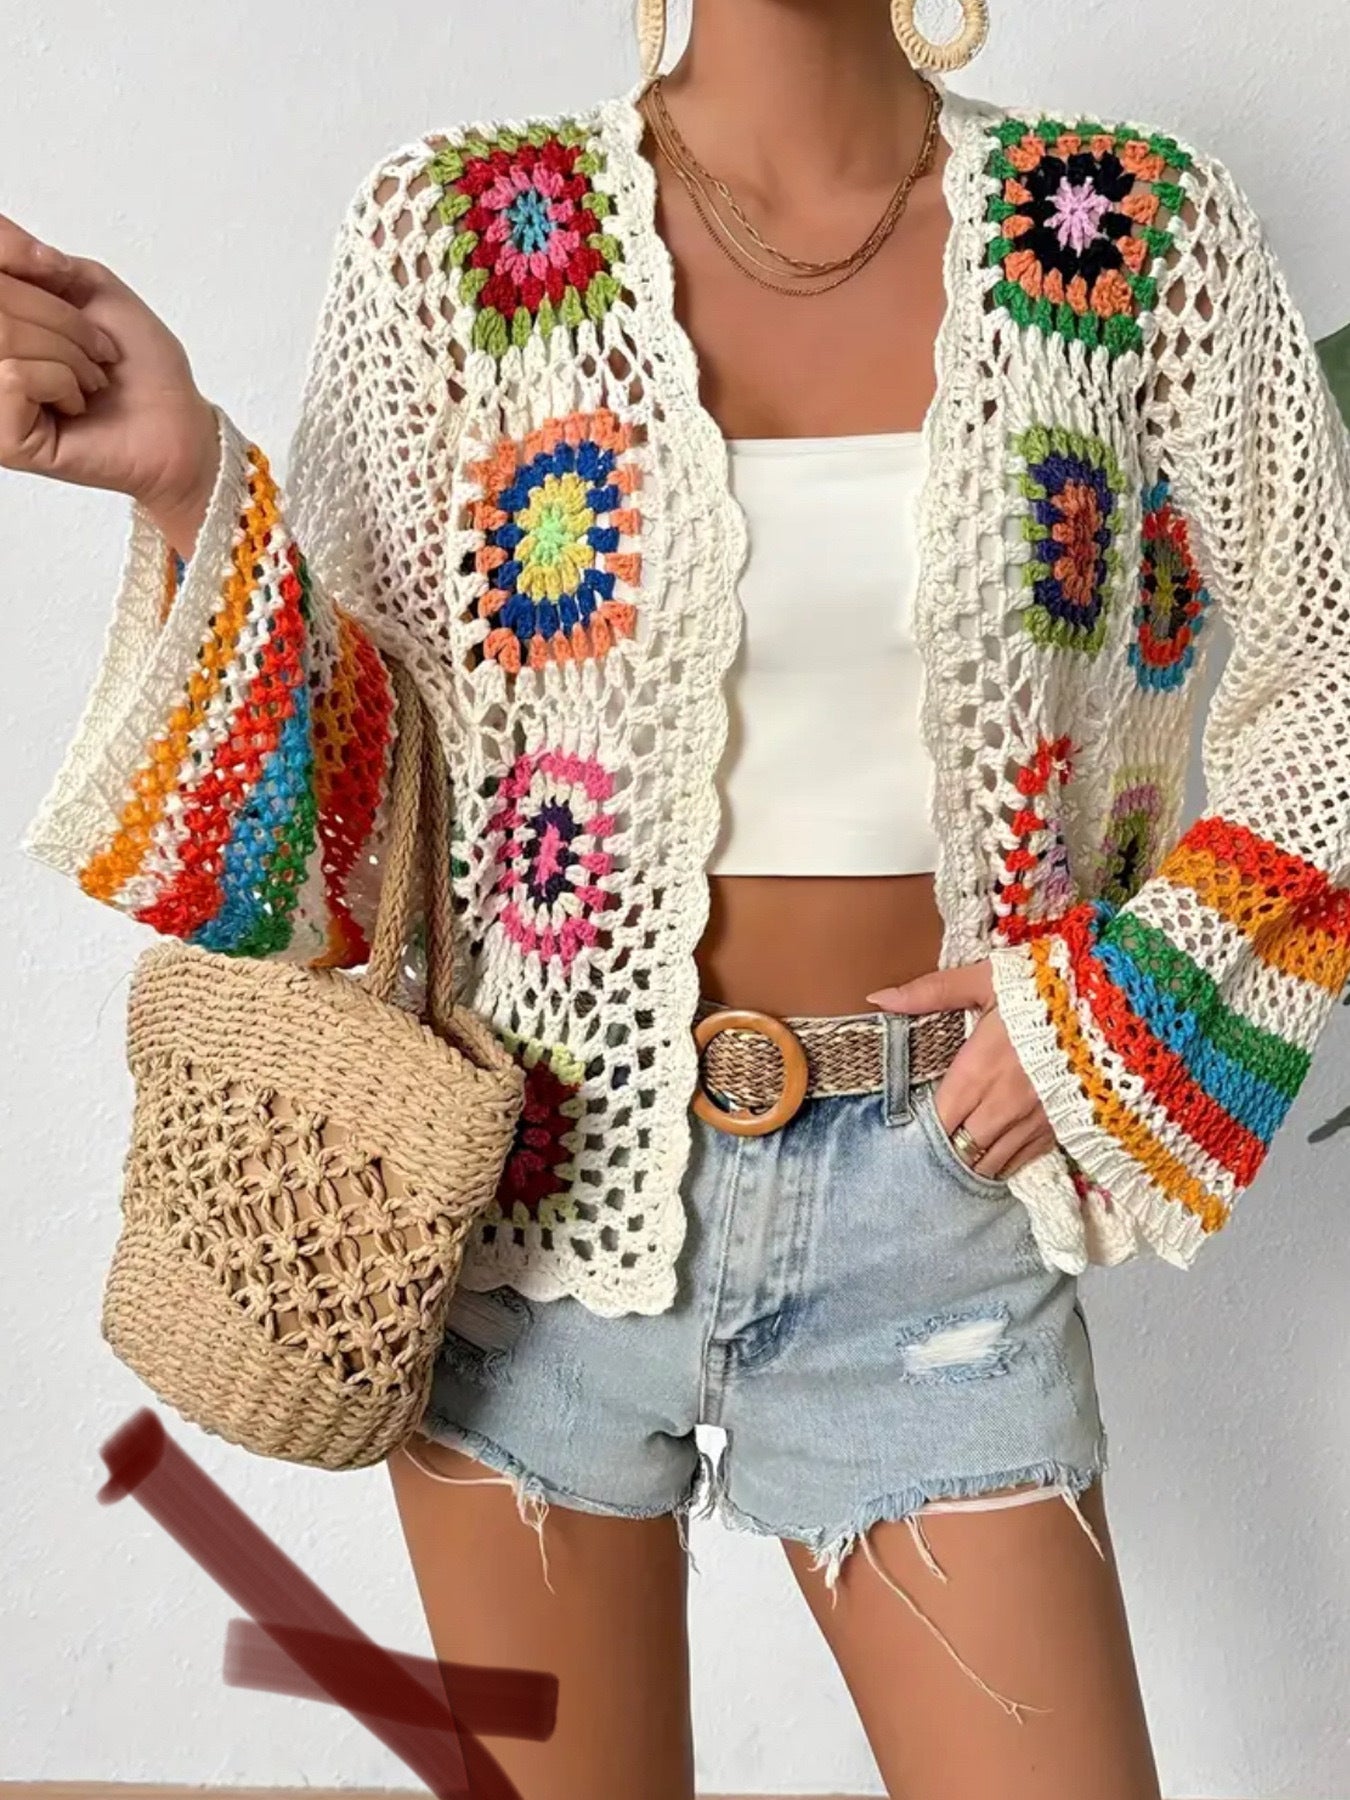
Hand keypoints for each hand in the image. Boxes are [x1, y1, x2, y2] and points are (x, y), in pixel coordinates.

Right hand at [0, 214, 219, 554]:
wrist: (176, 422)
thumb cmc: (141, 364)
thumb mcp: (88, 286)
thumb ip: (33, 260)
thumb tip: (2, 246)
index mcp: (6, 322)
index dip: (15, 252)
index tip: (59, 271)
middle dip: (61, 319)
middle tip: (96, 351)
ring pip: (3, 336)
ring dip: (67, 354)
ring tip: (90, 381)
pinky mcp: (6, 440)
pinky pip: (15, 377)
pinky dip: (61, 383)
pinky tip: (77, 405)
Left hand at [866, 961, 1056, 1180]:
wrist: (1118, 1004)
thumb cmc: (1046, 988)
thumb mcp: (986, 980)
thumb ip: (931, 992)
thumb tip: (878, 999)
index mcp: (978, 1069)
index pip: (938, 1120)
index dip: (924, 1128)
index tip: (915, 1124)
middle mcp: (1003, 1104)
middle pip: (961, 1149)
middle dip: (946, 1149)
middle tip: (936, 1145)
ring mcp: (1034, 1121)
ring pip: (991, 1162)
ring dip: (973, 1161)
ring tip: (962, 1154)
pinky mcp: (1061, 1128)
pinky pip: (1024, 1161)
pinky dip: (1005, 1162)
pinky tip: (995, 1155)